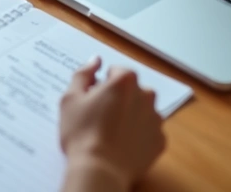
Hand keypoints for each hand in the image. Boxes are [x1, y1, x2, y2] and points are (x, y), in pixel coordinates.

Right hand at [59, 58, 165, 191]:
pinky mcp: (160, 140)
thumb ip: (83, 74)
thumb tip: (95, 61)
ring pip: (142, 110)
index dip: (102, 85)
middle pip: (132, 90)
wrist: (99, 170)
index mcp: (125, 81)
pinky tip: (122, 144)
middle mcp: (146, 95)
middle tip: (100, 117)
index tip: (92, 101)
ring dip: (130, 116)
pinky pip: (148, 132)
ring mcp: (156, 119)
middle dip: (119, 98)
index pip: (115, 72)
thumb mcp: (70, 98)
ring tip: (111, 133)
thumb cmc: (82, 133)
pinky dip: (138, 135)